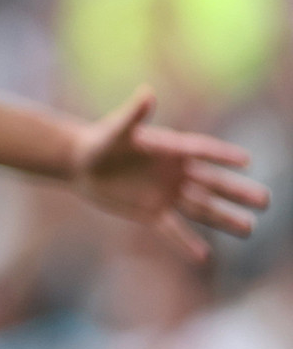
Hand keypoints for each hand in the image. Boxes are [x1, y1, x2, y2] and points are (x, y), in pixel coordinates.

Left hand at [71, 86, 269, 261]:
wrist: (81, 164)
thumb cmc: (101, 141)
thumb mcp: (116, 129)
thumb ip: (134, 113)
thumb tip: (147, 93)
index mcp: (171, 148)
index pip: (203, 151)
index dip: (223, 155)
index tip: (246, 160)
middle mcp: (176, 172)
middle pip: (212, 183)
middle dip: (238, 192)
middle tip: (265, 201)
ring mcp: (167, 193)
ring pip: (201, 208)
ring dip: (223, 219)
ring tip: (249, 229)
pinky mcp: (152, 212)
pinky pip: (173, 229)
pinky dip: (186, 242)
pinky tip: (204, 256)